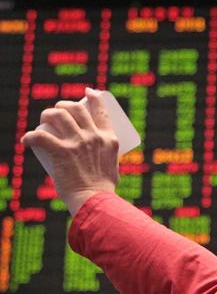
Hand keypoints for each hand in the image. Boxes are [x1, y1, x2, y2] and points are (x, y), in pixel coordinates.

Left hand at [21, 87, 119, 214]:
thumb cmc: (102, 190)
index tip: (88, 92)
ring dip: (46, 115)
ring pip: (57, 115)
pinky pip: (40, 137)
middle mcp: (94, 137)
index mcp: (109, 139)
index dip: (94, 97)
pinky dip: (30, 137)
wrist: (94, 201)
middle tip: (56, 112)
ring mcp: (77, 143)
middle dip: (63, 105)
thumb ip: (108, 159)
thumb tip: (100, 160)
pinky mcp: (61, 152)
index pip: (101, 110)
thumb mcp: (112, 168)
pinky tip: (26, 141)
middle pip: (76, 108)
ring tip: (42, 122)